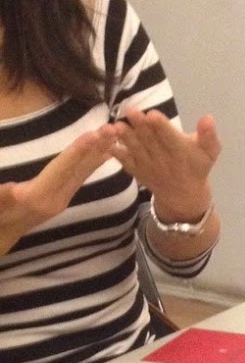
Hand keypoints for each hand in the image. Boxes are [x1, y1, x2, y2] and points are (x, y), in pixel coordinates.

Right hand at [0, 125, 120, 254]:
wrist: (3, 234)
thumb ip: (3, 197)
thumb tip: (14, 190)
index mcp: (39, 196)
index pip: (61, 170)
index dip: (77, 152)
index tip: (93, 136)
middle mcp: (56, 198)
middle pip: (79, 169)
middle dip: (96, 148)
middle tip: (114, 128)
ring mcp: (62, 198)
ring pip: (83, 172)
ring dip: (100, 152)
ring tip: (115, 133)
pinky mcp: (63, 196)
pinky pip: (82, 177)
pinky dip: (94, 163)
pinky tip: (108, 152)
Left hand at [110, 107, 219, 219]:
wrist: (183, 195)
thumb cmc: (196, 166)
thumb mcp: (209, 152)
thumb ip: (209, 136)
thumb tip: (209, 118)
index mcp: (181, 153)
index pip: (171, 138)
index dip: (162, 128)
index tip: (153, 115)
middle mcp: (163, 160)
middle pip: (151, 142)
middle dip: (140, 127)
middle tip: (130, 111)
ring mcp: (148, 166)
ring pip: (136, 150)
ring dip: (125, 139)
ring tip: (117, 126)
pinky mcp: (136, 170)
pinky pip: (125, 161)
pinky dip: (115, 152)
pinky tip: (106, 140)